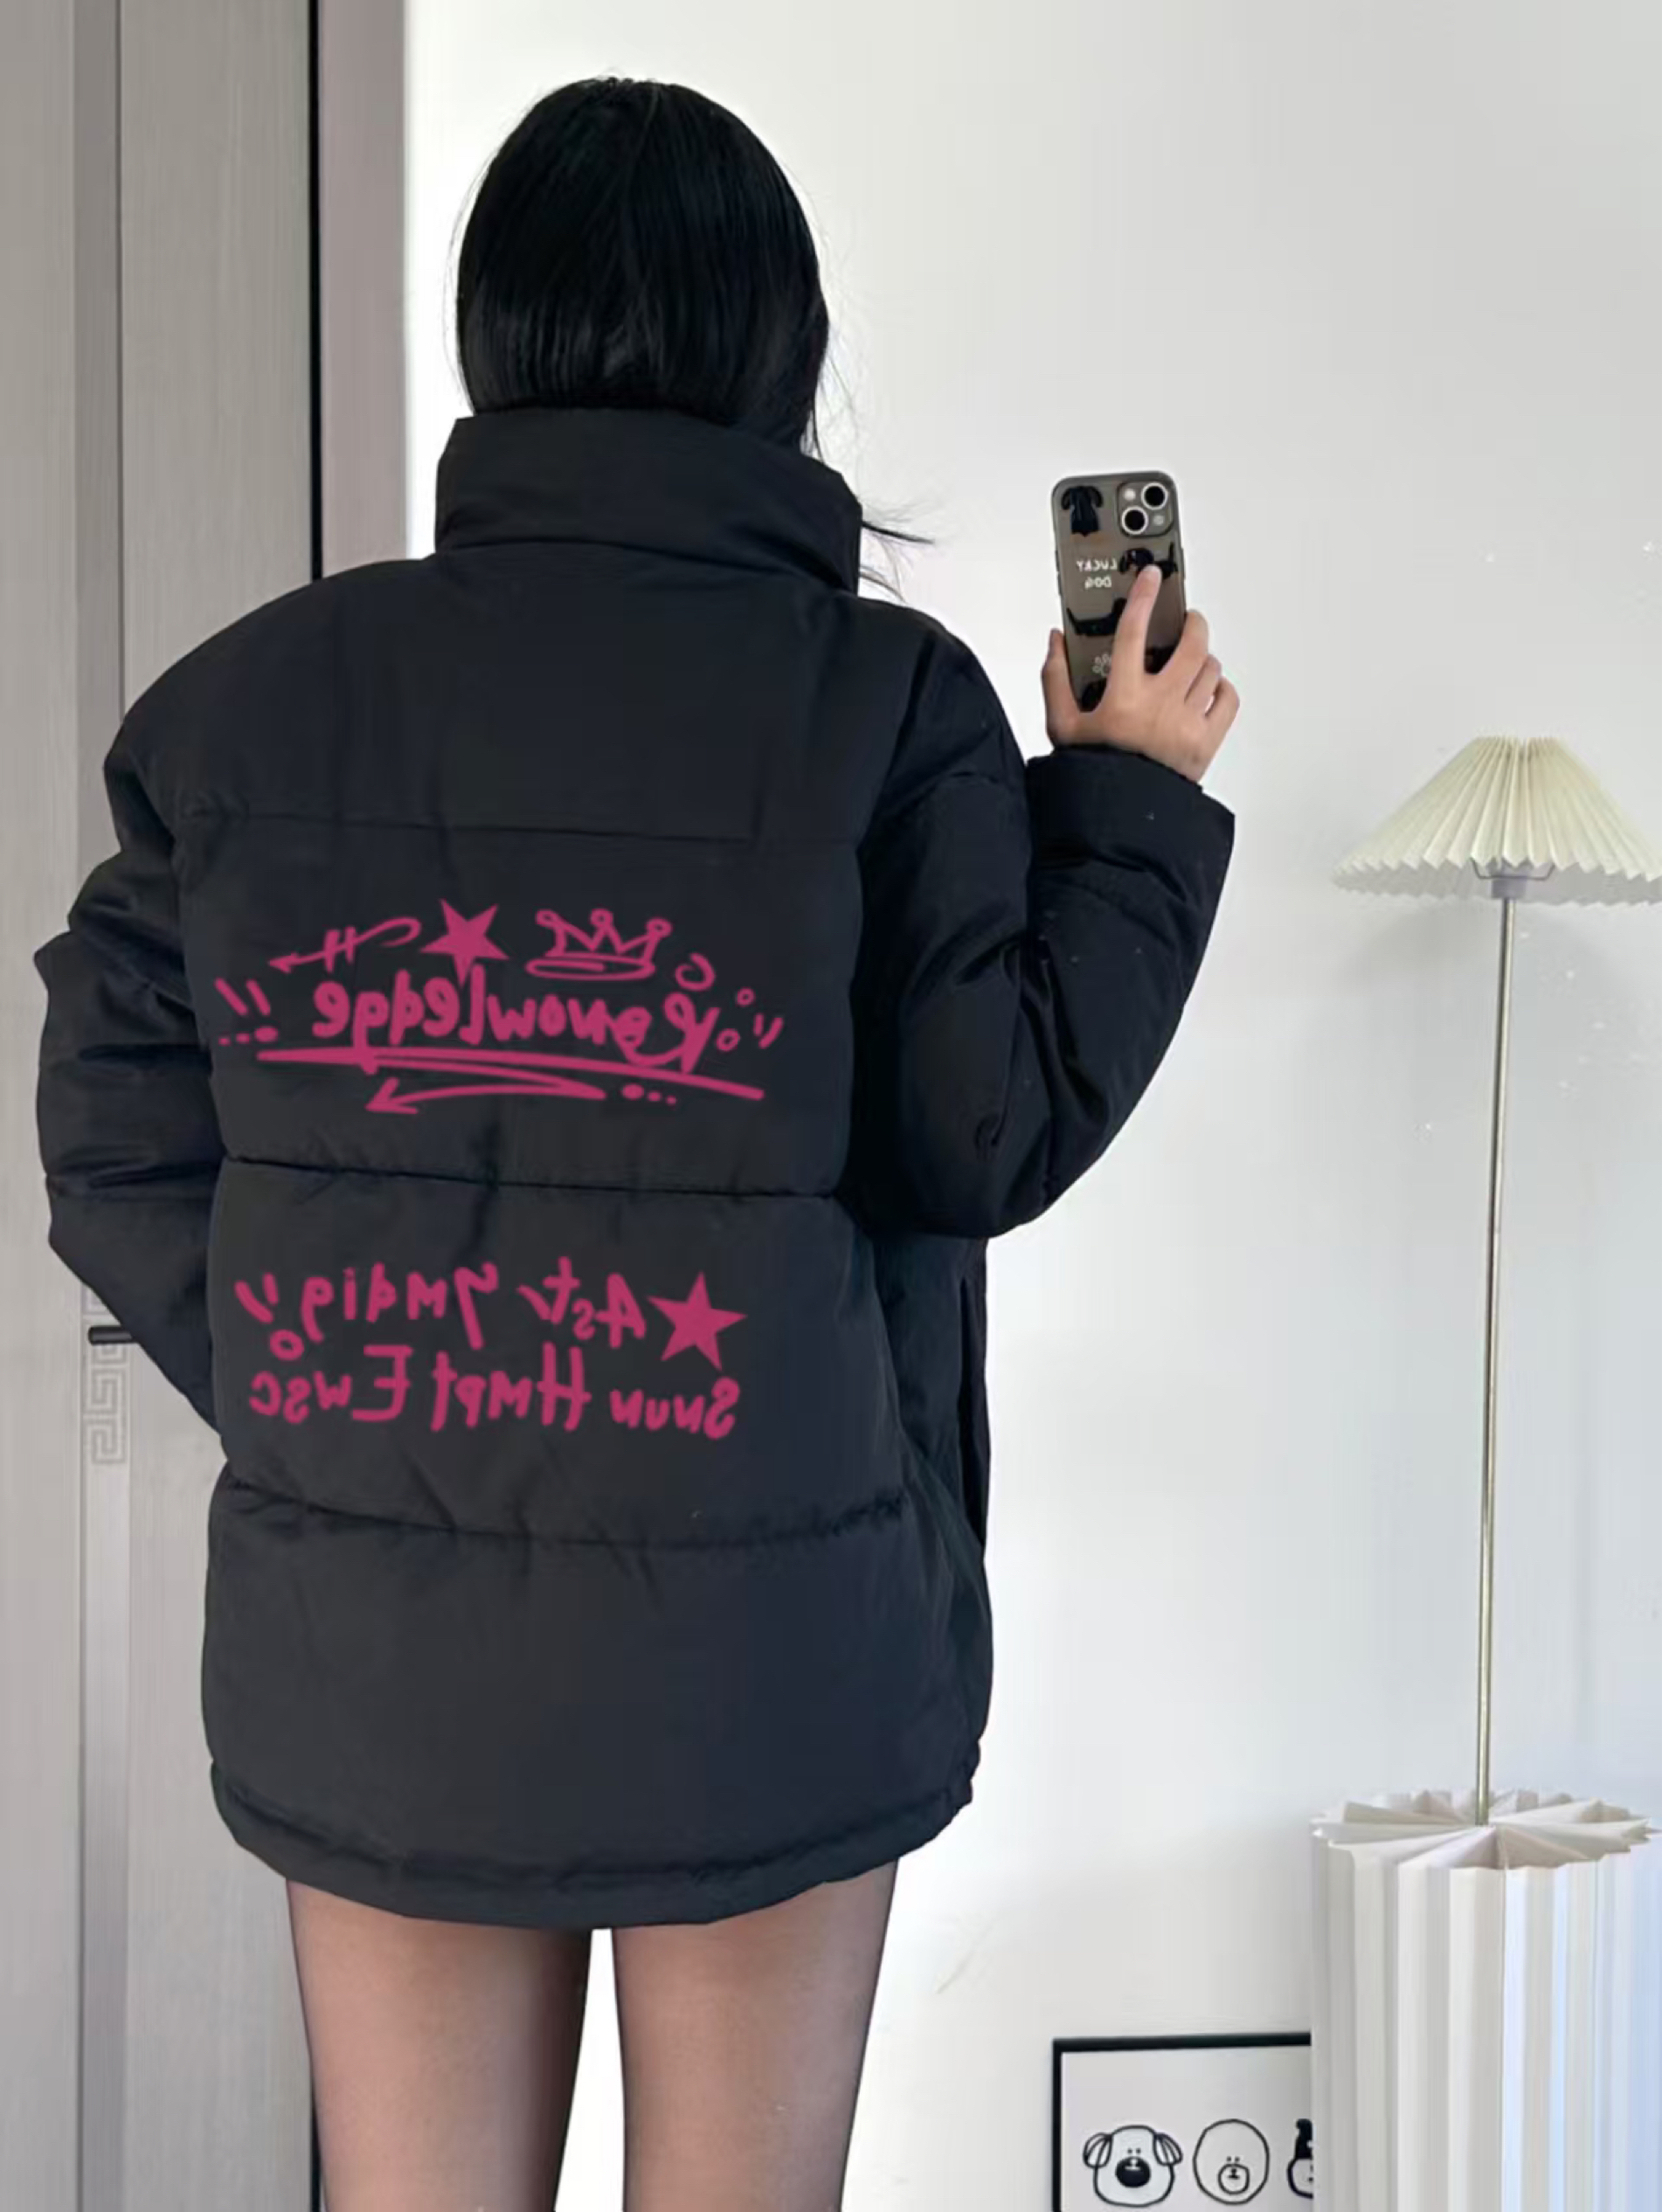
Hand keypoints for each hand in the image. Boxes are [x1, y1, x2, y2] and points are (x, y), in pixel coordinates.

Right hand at [1041, 561, 1238, 782]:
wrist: (1118, 819)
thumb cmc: (1092, 774)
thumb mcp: (1062, 727)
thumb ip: (1055, 679)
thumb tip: (1057, 641)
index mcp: (1123, 698)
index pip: (1134, 632)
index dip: (1143, 597)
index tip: (1151, 576)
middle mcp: (1160, 706)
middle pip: (1191, 644)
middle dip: (1192, 623)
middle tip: (1186, 619)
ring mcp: (1188, 723)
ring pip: (1211, 669)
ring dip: (1204, 657)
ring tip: (1192, 659)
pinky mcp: (1207, 742)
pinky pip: (1228, 700)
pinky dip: (1222, 688)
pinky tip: (1207, 689)